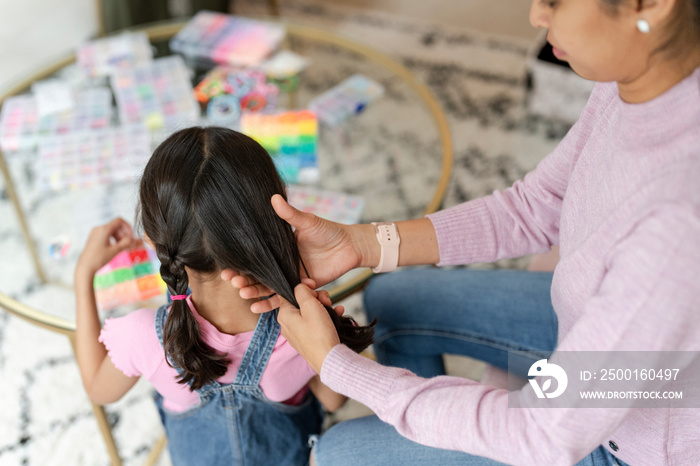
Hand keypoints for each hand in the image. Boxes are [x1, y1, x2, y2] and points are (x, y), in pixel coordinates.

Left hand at [76, 218, 137, 278]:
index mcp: (104, 229)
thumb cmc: (99, 259)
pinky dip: (113, 239)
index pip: (120, 221)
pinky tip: (115, 248)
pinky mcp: (93, 238)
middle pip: (116, 226)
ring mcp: (95, 233)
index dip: (128, 227)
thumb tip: (140, 240)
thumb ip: (128, 243)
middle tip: (127, 245)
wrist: (85, 267)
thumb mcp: (116, 250)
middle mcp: (98, 228)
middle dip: (124, 234)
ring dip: (119, 237)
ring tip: (121, 248)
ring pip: (112, 231)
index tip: (131, 237)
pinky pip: (106, 235)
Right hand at [222, 194, 369, 311]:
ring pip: (268, 288)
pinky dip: (271, 303)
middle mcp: (281, 264)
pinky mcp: (301, 288)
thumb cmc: (329, 231)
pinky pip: (284, 298)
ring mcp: (290, 277)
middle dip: (244, 280)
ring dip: (255, 292)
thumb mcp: (308, 222)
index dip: (241, 264)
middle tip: (233, 282)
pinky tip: (257, 307)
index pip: (255, 258)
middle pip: (258, 275)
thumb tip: (273, 198)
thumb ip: (291, 214)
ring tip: (243, 294)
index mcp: (279, 248)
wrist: (350, 246)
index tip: (227, 269)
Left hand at [277, 284, 342, 372]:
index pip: (289, 293)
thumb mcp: (310, 305)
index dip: (304, 288)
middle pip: (301, 302)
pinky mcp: (308, 340)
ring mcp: (298, 333)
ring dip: (324, 307)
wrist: (330, 359)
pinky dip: (326, 317)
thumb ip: (302, 291)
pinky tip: (337, 315)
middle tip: (326, 301)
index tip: (314, 286)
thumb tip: (299, 287)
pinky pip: (316, 323)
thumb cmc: (319, 334)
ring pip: (310, 312)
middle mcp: (288, 325)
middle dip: (316, 298)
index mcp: (284, 315)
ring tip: (334, 309)